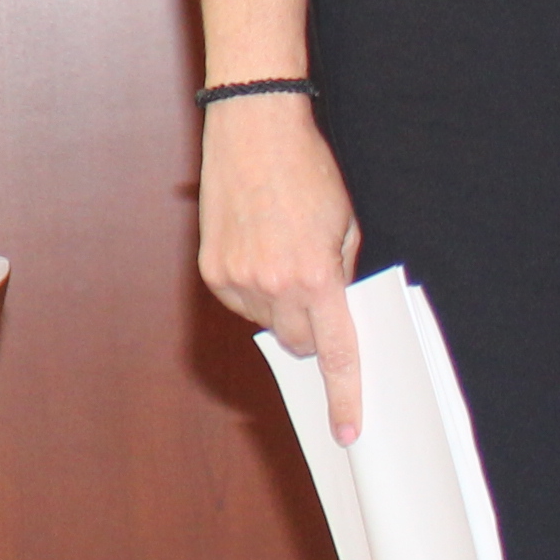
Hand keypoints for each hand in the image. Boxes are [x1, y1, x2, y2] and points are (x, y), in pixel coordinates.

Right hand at [202, 95, 365, 440]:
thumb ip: (344, 276)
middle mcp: (272, 284)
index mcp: (316, 276)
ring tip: (283, 254)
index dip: (344, 396)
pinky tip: (258, 251)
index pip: (336, 353)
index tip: (348, 429)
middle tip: (318, 293)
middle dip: (313, 331)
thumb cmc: (307, 171)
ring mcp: (236, 278)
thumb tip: (336, 312)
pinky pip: (240, 303)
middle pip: (299, 343)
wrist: (254, 130)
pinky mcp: (211, 268)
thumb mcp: (346, 225)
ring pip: (268, 324)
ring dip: (281, 306)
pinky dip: (254, 290)